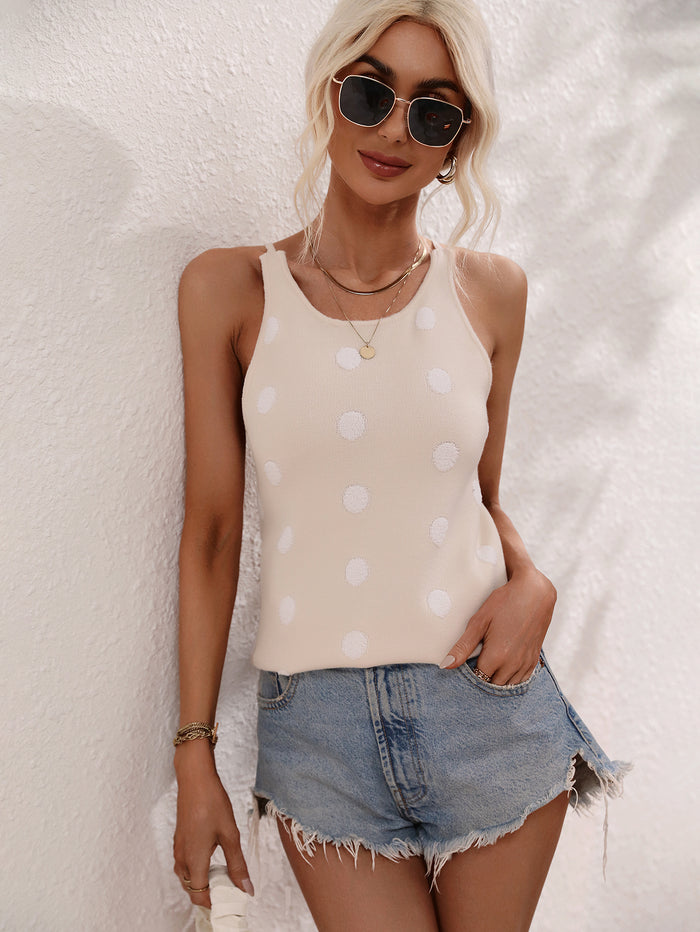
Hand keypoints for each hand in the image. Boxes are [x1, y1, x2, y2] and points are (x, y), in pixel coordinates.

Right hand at [173, 743, 253, 908]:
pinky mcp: (180, 839)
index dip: (214, 902)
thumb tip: (246, 889)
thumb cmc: (212, 802)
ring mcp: (178, 847)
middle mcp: (182, 857)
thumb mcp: (230, 834)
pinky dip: (197, 869)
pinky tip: (212, 858)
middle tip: (230, 889)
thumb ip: (237, 865)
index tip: (230, 900)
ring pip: (186, 876)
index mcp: (194, 859)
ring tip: (224, 875)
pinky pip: (185, 864)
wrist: (195, 777)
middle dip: (209, 894)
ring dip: (202, 881)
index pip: (199, 894)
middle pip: (191, 888)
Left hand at [440, 567, 555, 684]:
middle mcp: (512, 665)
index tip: (463, 668)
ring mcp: (525, 663)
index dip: (468, 676)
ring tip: (487, 667)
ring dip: (496, 681)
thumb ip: (463, 646)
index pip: (477, 680)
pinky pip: (521, 681)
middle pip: (491, 686)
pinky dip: (511, 679)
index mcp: (497, 657)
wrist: (535, 592)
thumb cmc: (505, 603)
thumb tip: (446, 665)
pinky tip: (503, 669)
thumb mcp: (479, 622)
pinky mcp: (534, 660)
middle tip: (473, 666)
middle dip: (481, 679)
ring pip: (507, 686)